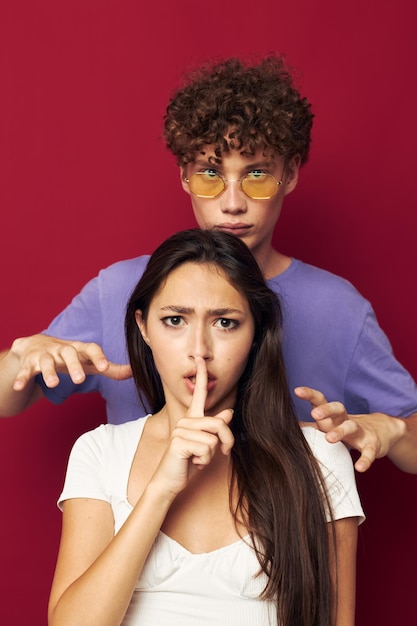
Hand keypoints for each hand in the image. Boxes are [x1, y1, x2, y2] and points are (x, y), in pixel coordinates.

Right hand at [10, 334, 131, 389]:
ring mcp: (45, 355)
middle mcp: (62, 350)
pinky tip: (19, 386)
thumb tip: (134, 372)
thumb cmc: (69, 356)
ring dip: (49, 372)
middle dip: (74, 366)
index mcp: (79, 349)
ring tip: (52, 384)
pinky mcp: (29, 363)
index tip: (105, 367)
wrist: (35, 346)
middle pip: (69, 354)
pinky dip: (22, 377)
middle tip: (80, 380)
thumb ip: (110, 368)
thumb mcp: (88, 361)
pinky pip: (26, 370)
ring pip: (47, 362)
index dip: (99, 357)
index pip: (91, 348)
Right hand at [152, 357, 233, 495]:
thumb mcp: (206, 445)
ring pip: (214, 439)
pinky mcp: (179, 442)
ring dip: (211, 455)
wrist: (169, 481)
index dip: (200, 375)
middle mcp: (185, 421)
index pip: (198, 393)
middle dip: (226, 441)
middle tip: (223, 453)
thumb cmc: (187, 463)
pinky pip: (206, 449)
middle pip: (219, 424)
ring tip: (198, 459)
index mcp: (192, 418)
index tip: (200, 358)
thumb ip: (216, 429)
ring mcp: (180, 430)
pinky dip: (204, 461)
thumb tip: (229, 412)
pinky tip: (192, 463)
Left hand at [294, 386, 406, 472]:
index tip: (297, 391)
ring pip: (351, 427)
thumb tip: (290, 425)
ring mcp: (361, 432)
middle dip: (326, 410)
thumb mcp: (330, 424)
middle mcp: (346, 420)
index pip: (321, 401)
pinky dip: (365, 460)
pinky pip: (369, 452)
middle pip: (337, 410)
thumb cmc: (347, 428)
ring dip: (340, 432)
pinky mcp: (373, 445)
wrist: (382, 431)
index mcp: (333, 415)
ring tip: (329, 439)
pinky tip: (360, 467)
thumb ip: (311, 425)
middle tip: (314, 414)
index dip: (310, 395)